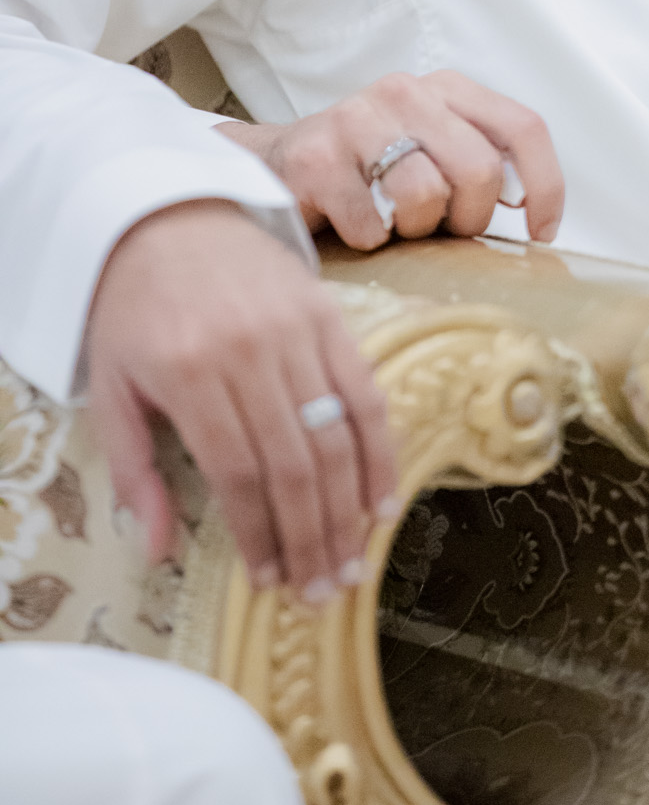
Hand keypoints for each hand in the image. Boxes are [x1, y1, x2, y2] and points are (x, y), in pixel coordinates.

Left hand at [87, 203, 396, 595]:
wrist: (165, 214)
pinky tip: (381, 498)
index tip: (270, 581)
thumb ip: (136, 473)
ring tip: (352, 564)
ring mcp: (297, 329)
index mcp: (189, 374)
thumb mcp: (112, 389)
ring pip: (336, 435)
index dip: (260, 535)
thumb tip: (156, 553)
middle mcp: (250, 352)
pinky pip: (365, 391)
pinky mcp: (329, 313)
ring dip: (349, 509)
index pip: (239, 473)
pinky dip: (379, 450)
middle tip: (322, 590)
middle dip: (313, 538)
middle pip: (295, 464)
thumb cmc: (133, 309)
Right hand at [217, 70, 563, 249]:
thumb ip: (483, 162)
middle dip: (470, 219)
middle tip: (444, 229)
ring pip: (425, 196)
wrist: (277, 165)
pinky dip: (368, 242)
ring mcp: (355, 119)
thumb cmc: (374, 170)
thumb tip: (538, 219)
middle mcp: (405, 92)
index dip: (546, 186)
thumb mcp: (436, 148)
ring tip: (394, 222)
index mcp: (447, 87)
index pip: (523, 128)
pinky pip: (370, 225)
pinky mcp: (313, 158)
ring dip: (415, 229)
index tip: (540, 231)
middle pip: (479, 171)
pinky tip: (354, 225)